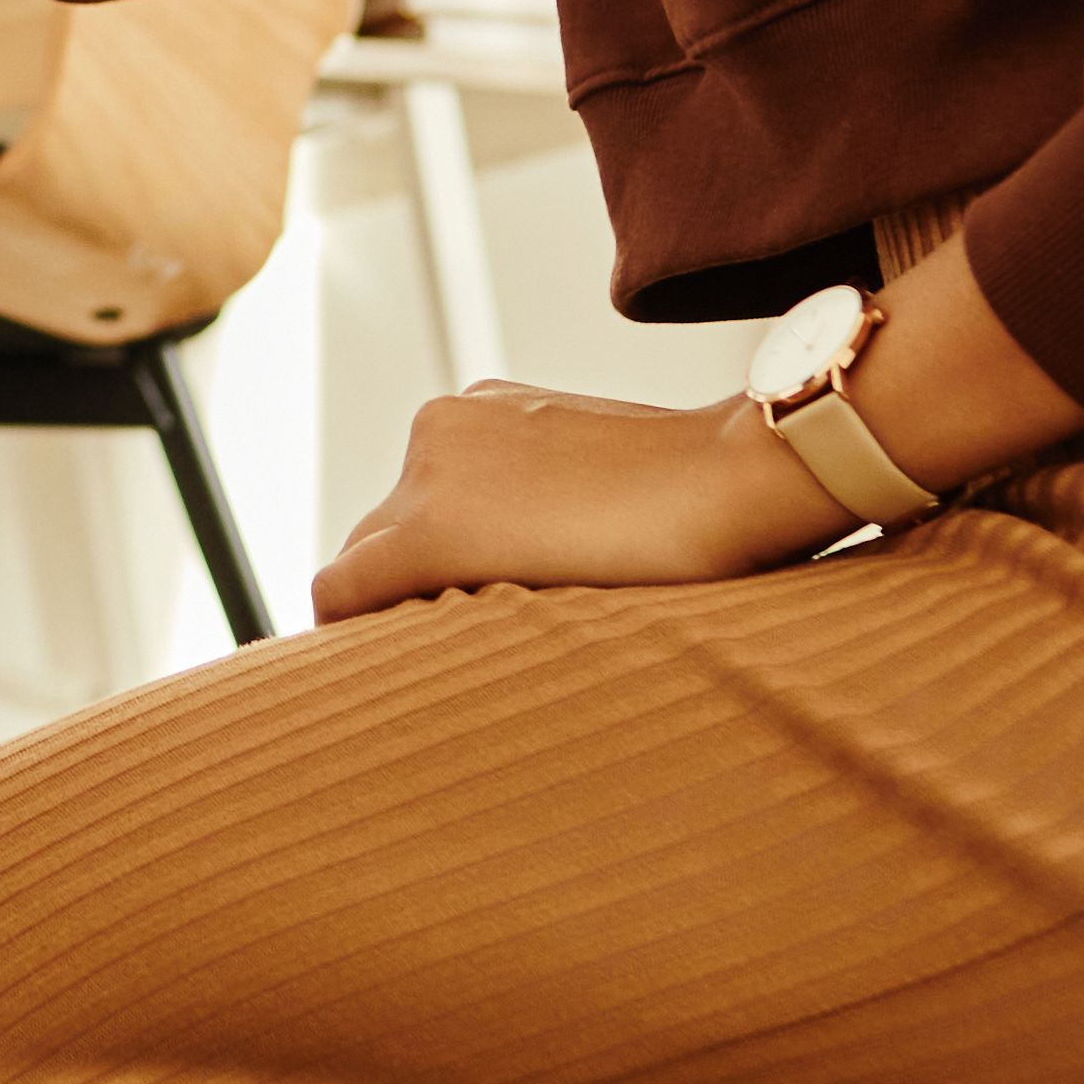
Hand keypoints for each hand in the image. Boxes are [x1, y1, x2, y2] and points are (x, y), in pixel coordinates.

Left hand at [304, 240, 1083, 622]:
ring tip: (462, 664)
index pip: (409, 510)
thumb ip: (546, 511)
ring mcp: (428, 474)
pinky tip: (407, 670)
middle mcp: (438, 431)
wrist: (740, 478)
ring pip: (363, 565)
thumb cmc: (699, 494)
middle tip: (463, 653)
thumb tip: (534, 563)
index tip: (460, 622)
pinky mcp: (431, 531)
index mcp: (477, 413)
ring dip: (398, 611)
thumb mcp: (605, 482)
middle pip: (376, 535)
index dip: (421, 577)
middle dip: (403, 594)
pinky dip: (361, 632)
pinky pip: (343, 592)